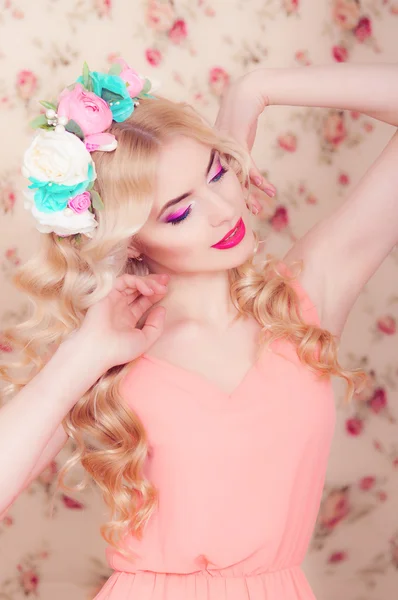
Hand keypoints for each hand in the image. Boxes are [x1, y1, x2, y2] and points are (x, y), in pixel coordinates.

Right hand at [72, 273, 168, 370]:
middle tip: (166, 281)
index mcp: (128, 318)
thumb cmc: (119, 349)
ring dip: (148, 282)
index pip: (144, 301)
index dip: (156, 294)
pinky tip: (148, 290)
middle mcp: (121, 307)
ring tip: (159, 288)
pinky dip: (138, 282)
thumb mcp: (145, 340)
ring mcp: (114, 300)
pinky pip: (124, 281)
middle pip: (139, 289)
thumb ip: (156, 325)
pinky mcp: (107, 293)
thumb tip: (162, 308)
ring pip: (133, 283)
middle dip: (154, 283)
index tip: (166, 290)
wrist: (99, 350)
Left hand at [214, 71, 275, 213]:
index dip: (233, 198)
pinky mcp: (239, 145)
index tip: (241, 210)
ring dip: (251, 196)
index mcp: (217, 157)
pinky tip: (267, 189)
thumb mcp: (238, 139)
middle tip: (248, 217)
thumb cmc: (242, 116)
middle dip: (241, 202)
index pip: (224, 183)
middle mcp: (220, 156)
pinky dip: (258, 179)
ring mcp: (228, 151)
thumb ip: (237, 154)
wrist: (245, 95)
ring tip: (258, 210)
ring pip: (239, 180)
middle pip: (230, 186)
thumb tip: (241, 168)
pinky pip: (250, 167)